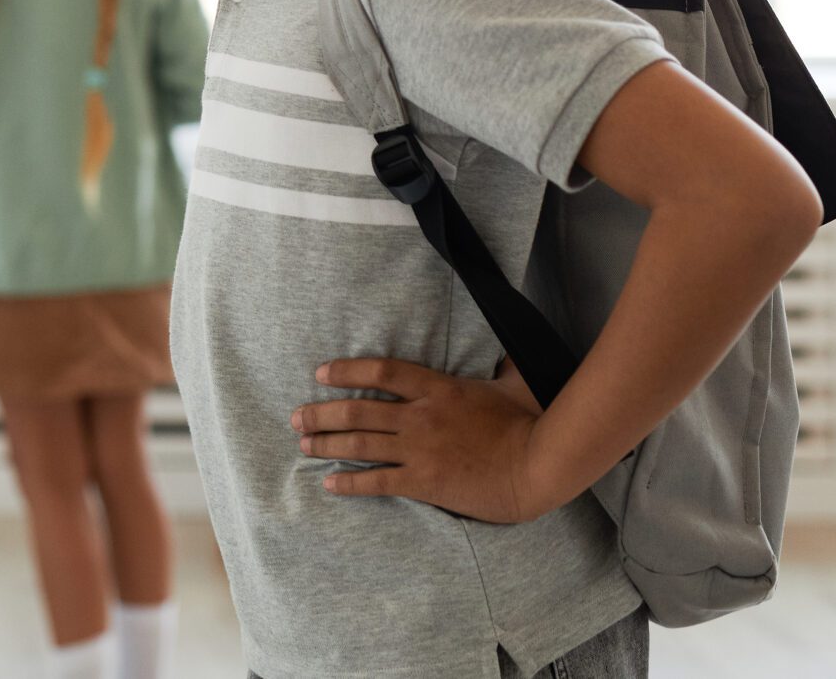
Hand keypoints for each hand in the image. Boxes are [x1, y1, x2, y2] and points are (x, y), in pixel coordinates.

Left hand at [290, 356, 566, 524]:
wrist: (538, 466)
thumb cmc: (530, 424)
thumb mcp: (512, 383)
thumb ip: (499, 366)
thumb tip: (507, 352)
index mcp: (438, 387)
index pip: (381, 370)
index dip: (346, 370)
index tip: (320, 373)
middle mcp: (420, 415)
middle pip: (358, 409)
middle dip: (322, 413)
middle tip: (297, 418)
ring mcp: (420, 449)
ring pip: (360, 443)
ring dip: (327, 444)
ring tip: (304, 445)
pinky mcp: (424, 482)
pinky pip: (377, 482)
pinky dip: (349, 482)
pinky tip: (329, 483)